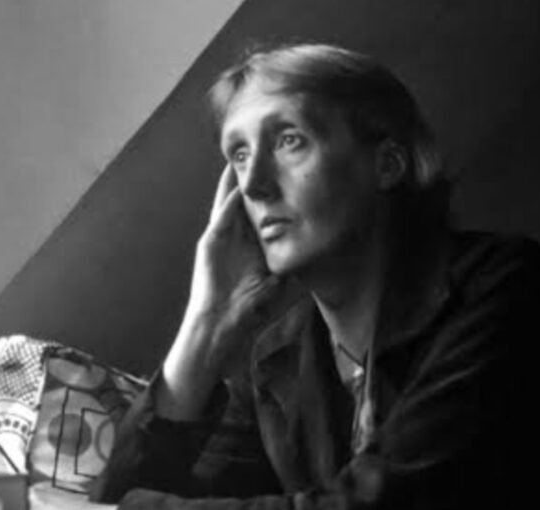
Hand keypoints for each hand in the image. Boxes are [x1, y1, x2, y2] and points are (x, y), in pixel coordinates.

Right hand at [184, 164, 291, 370]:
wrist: (226, 326)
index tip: (293, 177)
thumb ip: (301, 269)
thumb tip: (329, 260)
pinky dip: (227, 197)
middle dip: (257, 180)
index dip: (278, 197)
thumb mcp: (286, 286)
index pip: (268, 215)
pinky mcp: (210, 242)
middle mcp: (239, 240)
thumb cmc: (256, 312)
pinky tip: (236, 179)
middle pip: (248, 201)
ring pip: (231, 200)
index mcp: (256, 248)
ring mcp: (222, 239)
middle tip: (268, 154)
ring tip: (246, 155)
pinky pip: (221, 213)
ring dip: (237, 179)